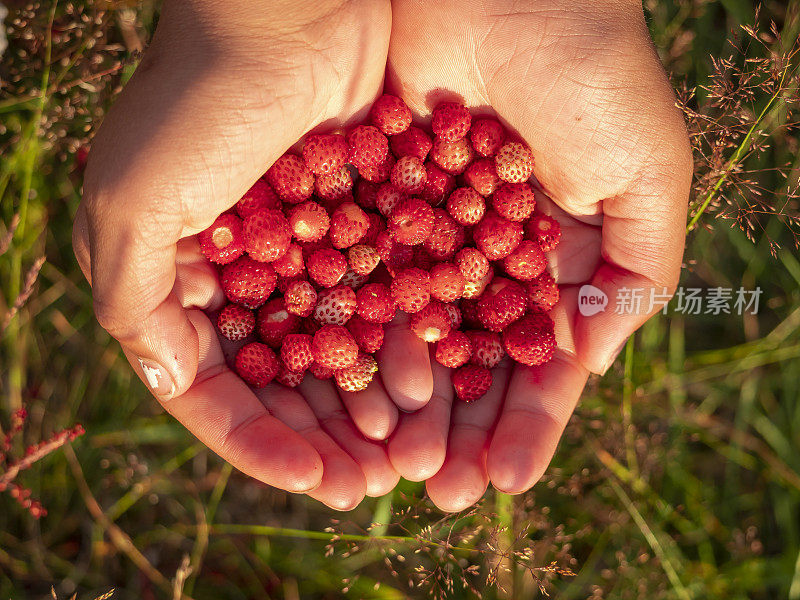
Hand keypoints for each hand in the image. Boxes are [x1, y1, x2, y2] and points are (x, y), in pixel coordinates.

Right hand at [72, 0, 401, 509]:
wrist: (290, 6)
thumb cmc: (201, 97)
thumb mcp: (137, 196)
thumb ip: (137, 296)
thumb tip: (167, 380)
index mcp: (173, 277)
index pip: (209, 386)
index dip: (254, 441)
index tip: (310, 479)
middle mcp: (238, 274)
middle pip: (278, 383)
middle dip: (318, 438)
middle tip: (370, 487)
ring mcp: (301, 253)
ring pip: (332, 352)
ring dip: (363, 406)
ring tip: (405, 456)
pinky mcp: (356, 226)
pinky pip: (376, 303)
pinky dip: (398, 348)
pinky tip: (429, 387)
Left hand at [386, 0, 692, 509]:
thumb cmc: (593, 72)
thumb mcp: (647, 174)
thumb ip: (637, 271)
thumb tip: (591, 359)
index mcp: (554, 264)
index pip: (539, 364)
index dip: (526, 424)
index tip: (505, 479)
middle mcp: (487, 261)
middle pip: (470, 365)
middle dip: (460, 430)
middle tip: (440, 493)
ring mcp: (429, 238)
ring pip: (413, 339)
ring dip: (406, 405)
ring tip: (393, 465)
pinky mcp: (374, 207)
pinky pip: (364, 284)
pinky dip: (359, 339)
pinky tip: (348, 392)